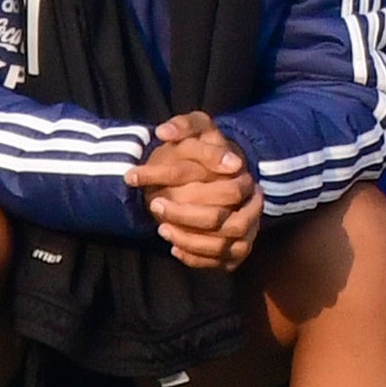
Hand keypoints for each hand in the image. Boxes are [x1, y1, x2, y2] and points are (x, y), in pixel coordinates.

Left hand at [130, 113, 263, 274]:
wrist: (225, 175)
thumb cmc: (206, 152)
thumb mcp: (200, 128)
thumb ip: (185, 125)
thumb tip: (164, 132)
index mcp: (243, 176)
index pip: (214, 182)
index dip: (168, 177)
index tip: (134, 177)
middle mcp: (251, 203)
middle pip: (219, 219)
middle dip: (182, 214)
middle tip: (154, 205)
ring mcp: (248, 227)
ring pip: (220, 244)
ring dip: (187, 238)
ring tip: (162, 228)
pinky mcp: (239, 249)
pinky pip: (220, 261)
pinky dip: (195, 256)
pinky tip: (174, 246)